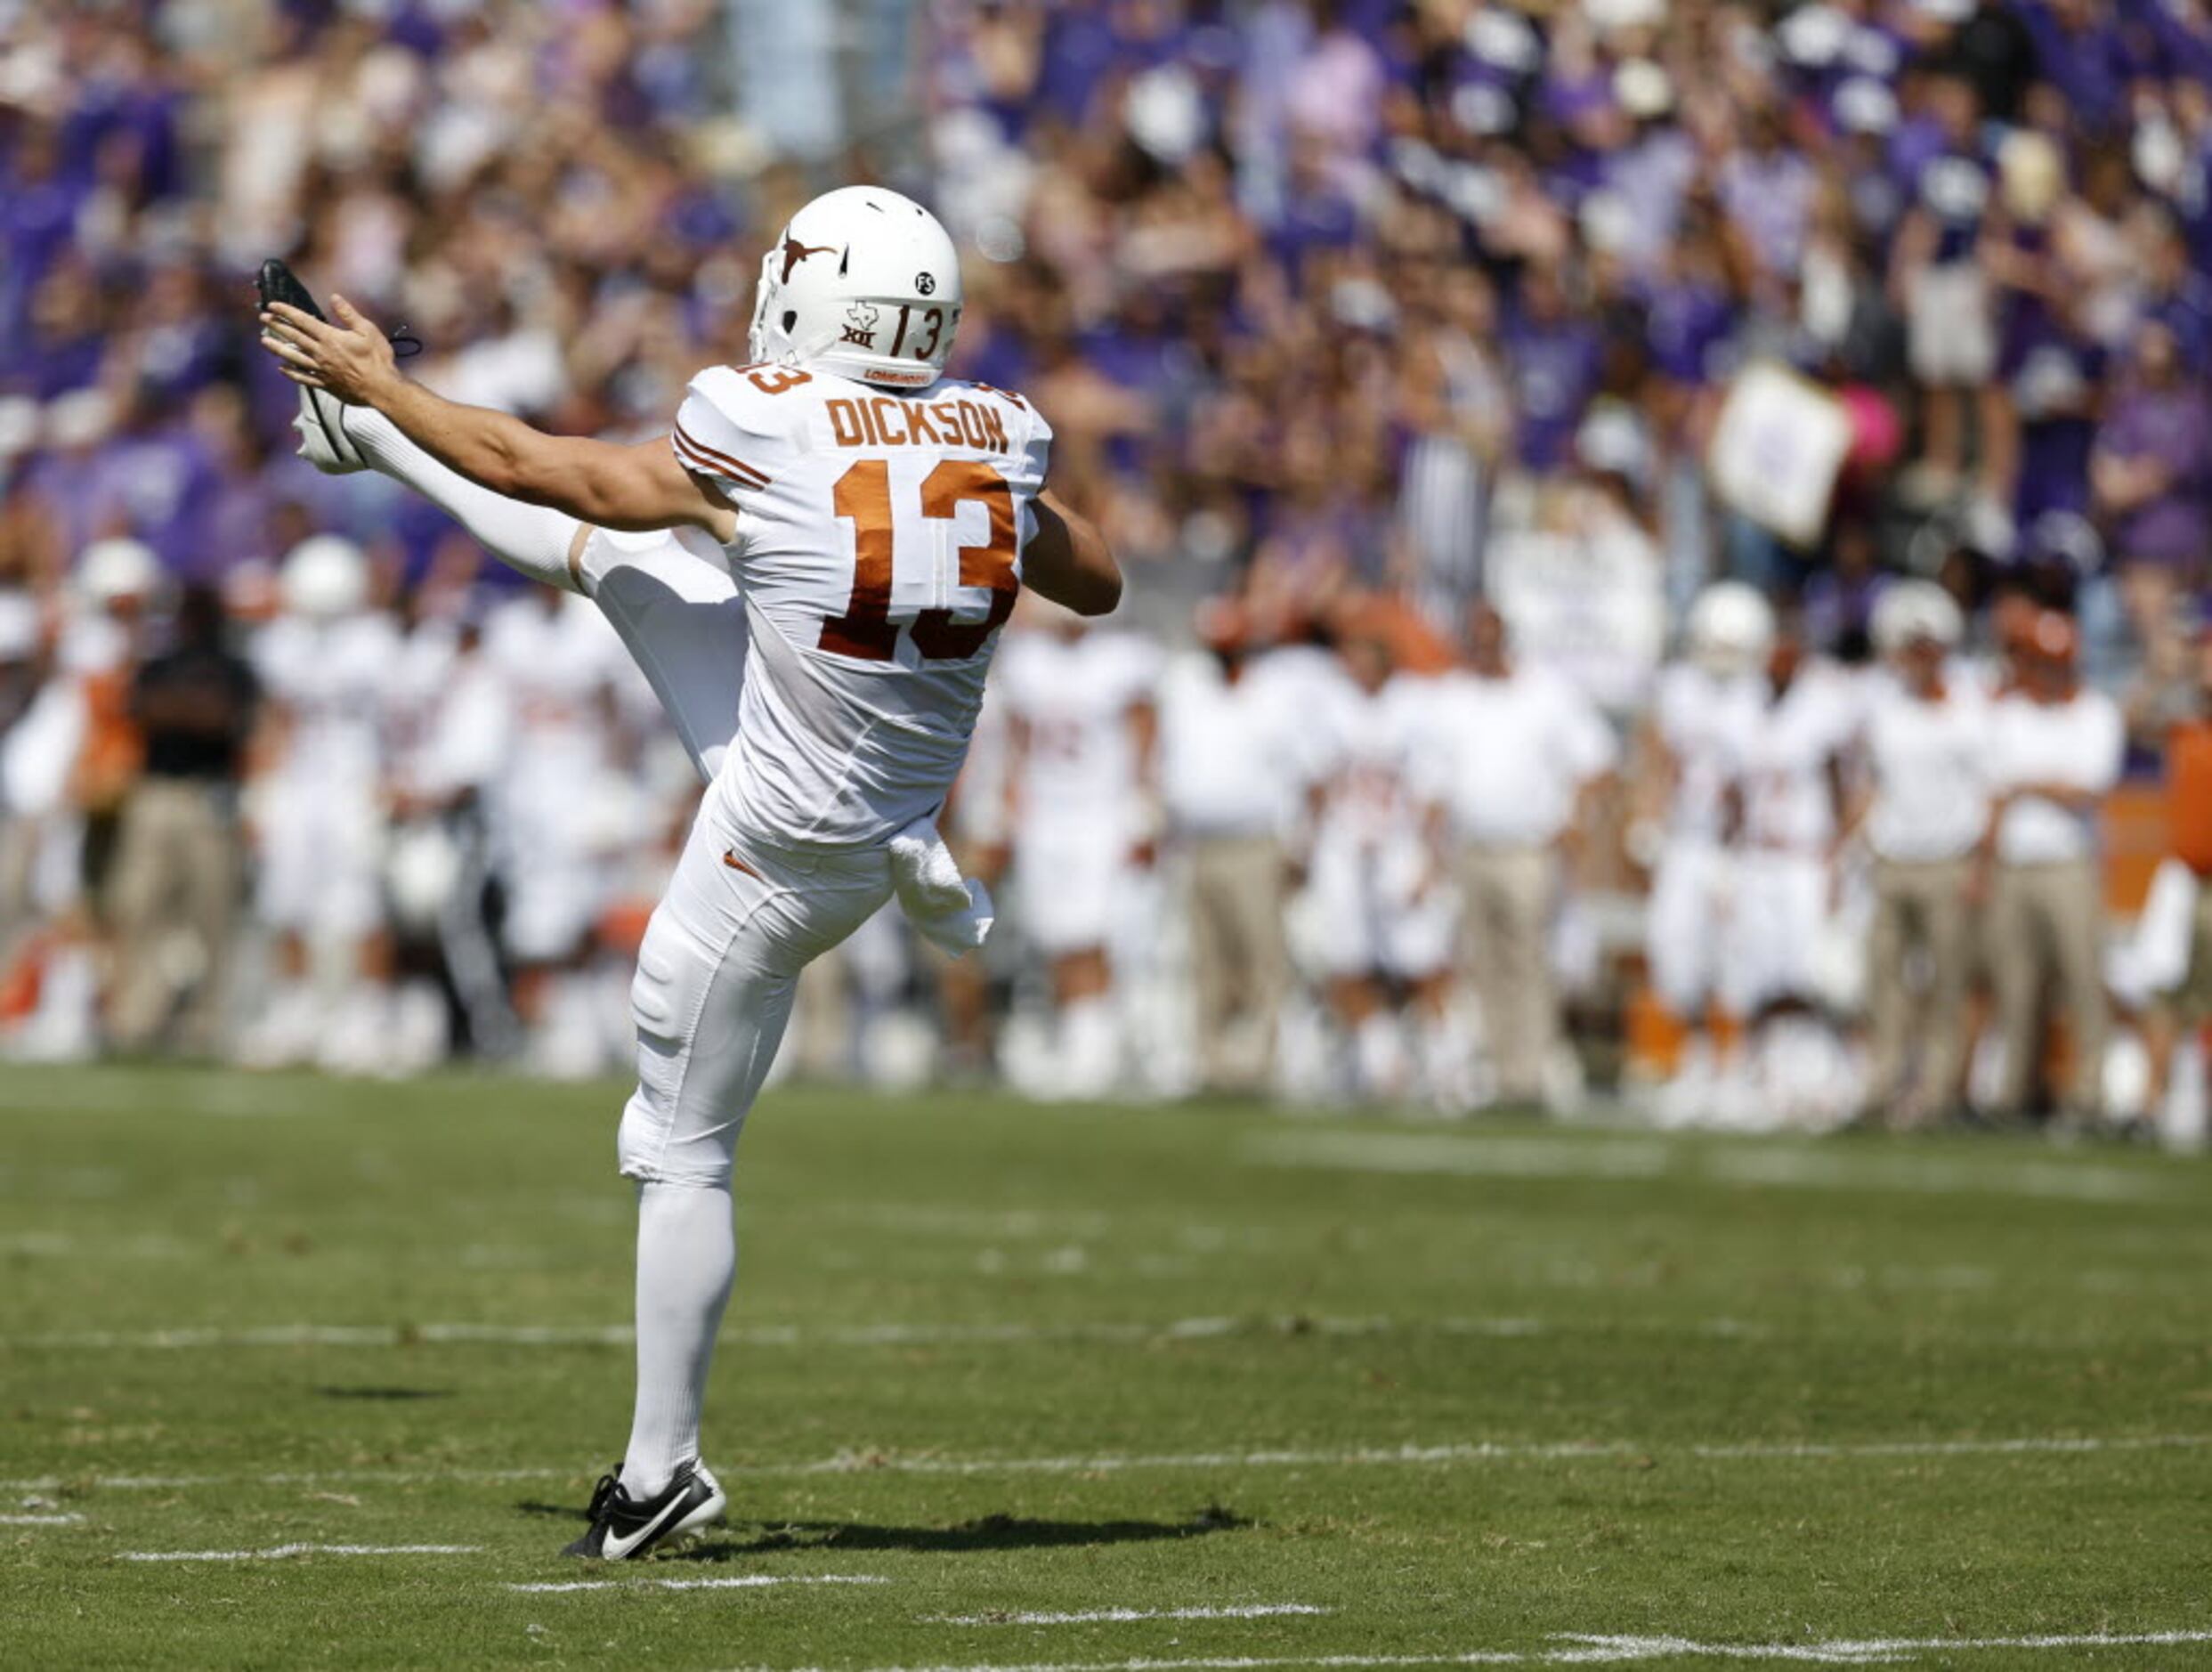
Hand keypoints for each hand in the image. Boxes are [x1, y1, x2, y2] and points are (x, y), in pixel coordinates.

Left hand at [258, 294, 400, 406]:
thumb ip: (348, 314)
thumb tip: (334, 298)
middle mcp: (321, 352)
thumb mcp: (368, 330)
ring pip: (293, 357)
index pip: (302, 320)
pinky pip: (303, 378)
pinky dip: (291, 373)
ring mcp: (321, 369)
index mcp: (330, 337)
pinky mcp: (325, 384)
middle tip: (263, 318)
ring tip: (265, 342)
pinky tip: (282, 369)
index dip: (286, 311)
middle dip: (277, 326)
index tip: (273, 305)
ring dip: (277, 348)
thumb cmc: (377, 359)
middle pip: (294, 337)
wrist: (381, 388)